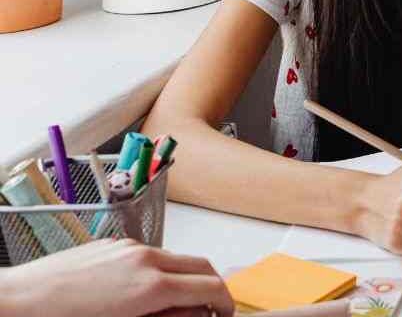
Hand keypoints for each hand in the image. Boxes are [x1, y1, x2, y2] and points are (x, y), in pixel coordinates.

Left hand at [0, 238, 232, 316]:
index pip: (211, 286)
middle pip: (201, 265)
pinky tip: (138, 293)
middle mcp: (146, 259)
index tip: (225, 314)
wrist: (18, 303)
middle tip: (210, 308)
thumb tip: (195, 315)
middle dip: (212, 286)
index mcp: (153, 286)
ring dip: (183, 278)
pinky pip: (148, 254)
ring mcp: (127, 248)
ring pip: (174, 258)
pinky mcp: (110, 245)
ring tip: (169, 305)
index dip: (226, 302)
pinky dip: (157, 270)